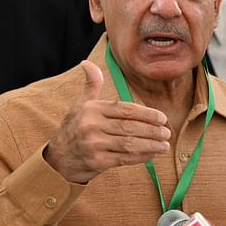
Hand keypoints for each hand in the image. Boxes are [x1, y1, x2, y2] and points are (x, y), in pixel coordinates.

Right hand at [44, 60, 170, 182]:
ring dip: (150, 145)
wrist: (58, 158)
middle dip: (152, 130)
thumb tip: (86, 63)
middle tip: (167, 132)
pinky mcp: (98, 162)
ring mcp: (95, 145)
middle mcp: (92, 126)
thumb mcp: (80, 105)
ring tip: (164, 145)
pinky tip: (152, 154)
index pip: (124, 109)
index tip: (162, 118)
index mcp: (92, 109)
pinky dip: (141, 157)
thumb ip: (91, 85)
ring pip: (129, 144)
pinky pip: (124, 158)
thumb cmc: (74, 128)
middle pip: (129, 127)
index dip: (146, 114)